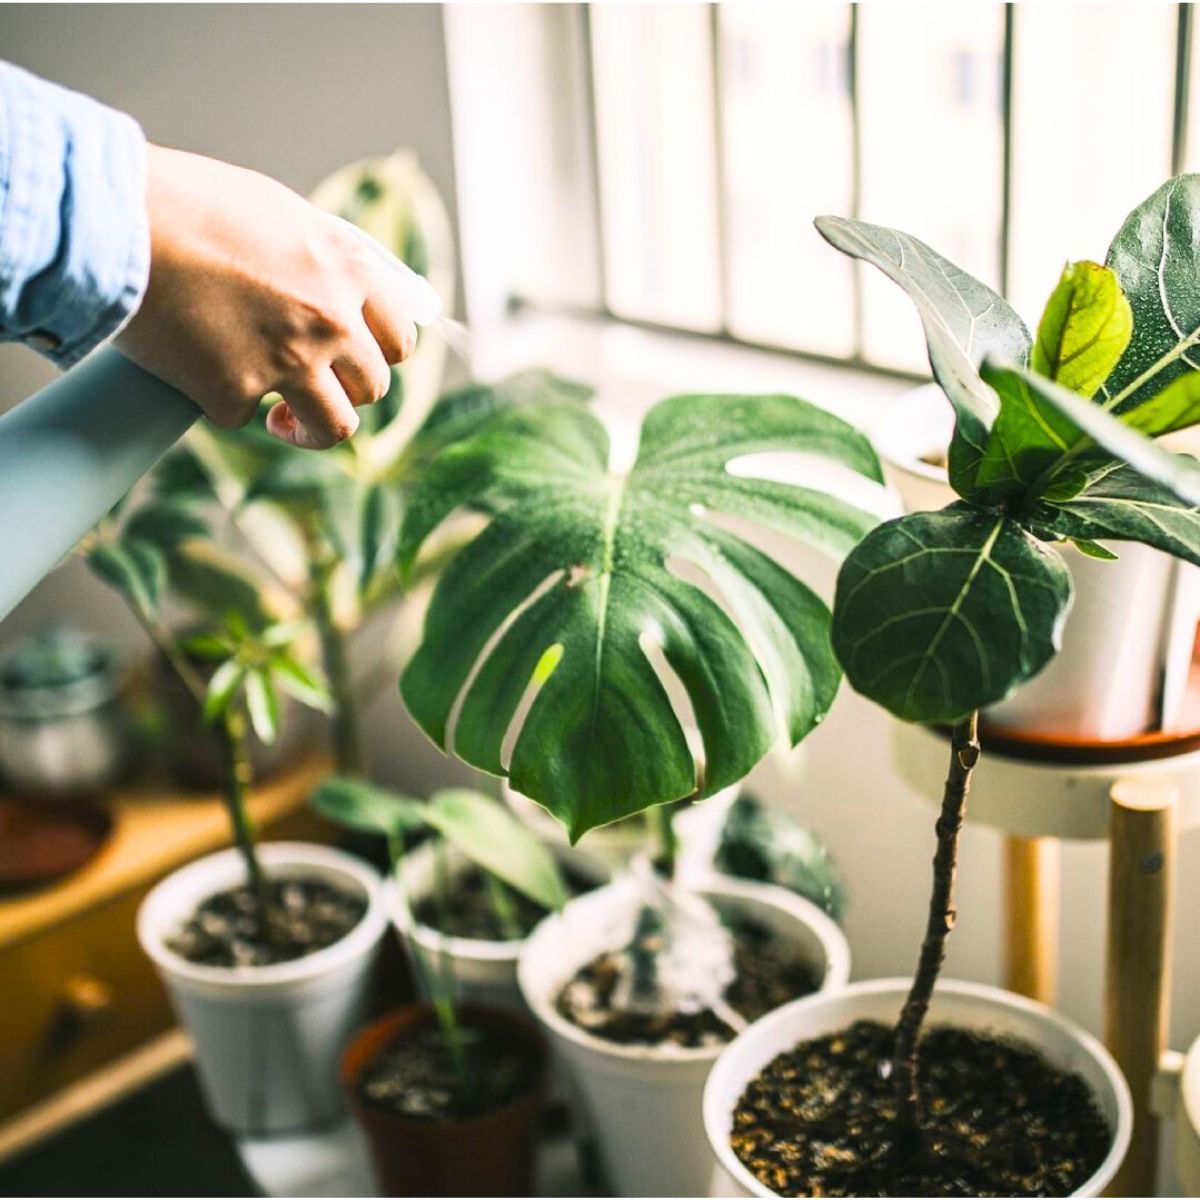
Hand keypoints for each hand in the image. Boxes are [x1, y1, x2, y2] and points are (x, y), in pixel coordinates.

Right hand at [117, 145, 416, 448]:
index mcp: (347, 269)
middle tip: (314, 387)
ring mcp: (288, 362)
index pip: (399, 338)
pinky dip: (222, 401)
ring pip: (335, 427)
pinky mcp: (235, 392)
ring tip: (282, 419)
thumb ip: (319, 256)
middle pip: (373, 387)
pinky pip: (243, 416)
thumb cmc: (187, 202)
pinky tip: (199, 373)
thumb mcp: (277, 210)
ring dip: (311, 430)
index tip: (359, 362)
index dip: (381, 355)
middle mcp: (330, 320)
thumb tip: (345, 285)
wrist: (115, 219)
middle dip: (346, 392)